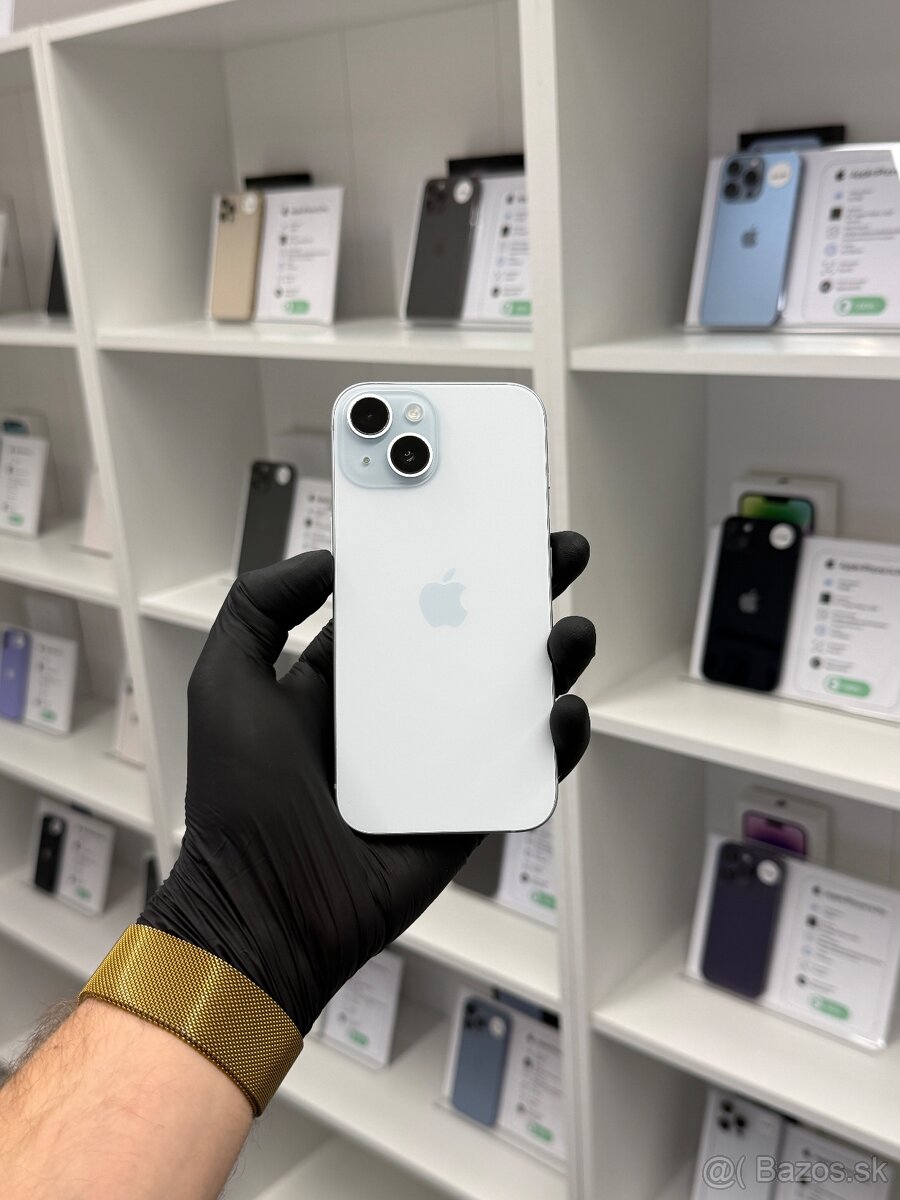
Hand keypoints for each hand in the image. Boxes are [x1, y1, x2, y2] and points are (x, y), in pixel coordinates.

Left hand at [141, 536, 593, 1034]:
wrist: (266, 907)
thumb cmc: (238, 798)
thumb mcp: (226, 682)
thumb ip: (258, 608)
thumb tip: (327, 561)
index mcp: (345, 683)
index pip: (406, 610)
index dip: (444, 567)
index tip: (479, 527)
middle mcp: (396, 717)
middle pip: (470, 645)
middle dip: (516, 599)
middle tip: (556, 555)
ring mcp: (437, 765)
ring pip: (507, 702)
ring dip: (549, 663)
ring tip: (573, 629)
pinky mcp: (466, 812)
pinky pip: (522, 772)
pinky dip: (554, 743)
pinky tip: (564, 711)